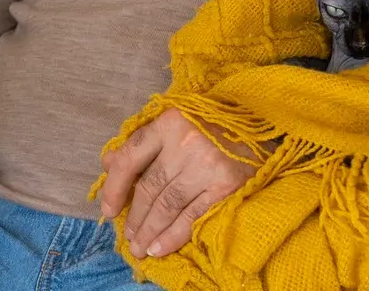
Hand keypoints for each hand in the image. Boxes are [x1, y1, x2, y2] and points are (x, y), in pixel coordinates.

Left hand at [97, 109, 253, 259]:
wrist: (260, 126)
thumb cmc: (210, 124)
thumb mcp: (173, 123)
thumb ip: (142, 142)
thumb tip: (108, 165)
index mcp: (168, 122)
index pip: (130, 158)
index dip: (115, 187)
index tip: (108, 209)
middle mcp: (185, 144)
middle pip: (150, 187)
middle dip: (135, 217)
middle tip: (127, 237)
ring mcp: (206, 166)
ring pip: (167, 205)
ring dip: (150, 231)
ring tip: (140, 247)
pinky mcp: (226, 186)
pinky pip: (193, 216)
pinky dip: (173, 235)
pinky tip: (160, 247)